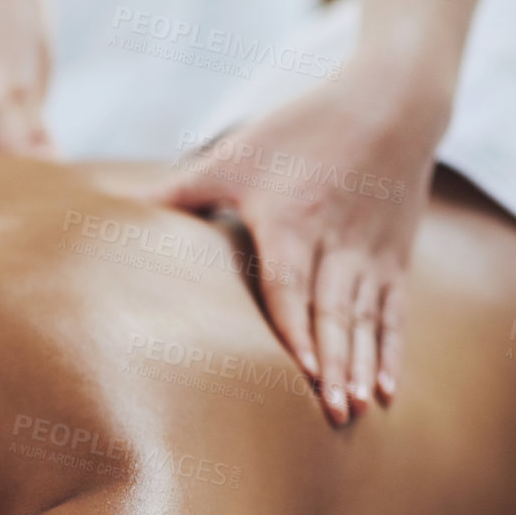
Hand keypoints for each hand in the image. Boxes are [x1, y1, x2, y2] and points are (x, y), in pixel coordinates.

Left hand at [151, 69, 440, 424]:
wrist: (391, 101)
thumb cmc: (302, 128)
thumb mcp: (235, 154)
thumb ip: (180, 188)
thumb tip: (119, 202)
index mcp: (292, 221)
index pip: (291, 285)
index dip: (295, 329)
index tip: (298, 371)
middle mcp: (337, 242)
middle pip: (333, 311)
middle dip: (333, 365)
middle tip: (330, 412)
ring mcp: (371, 253)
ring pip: (366, 319)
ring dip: (362, 366)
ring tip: (356, 409)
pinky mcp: (396, 258)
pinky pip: (395, 313)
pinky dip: (392, 352)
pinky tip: (388, 391)